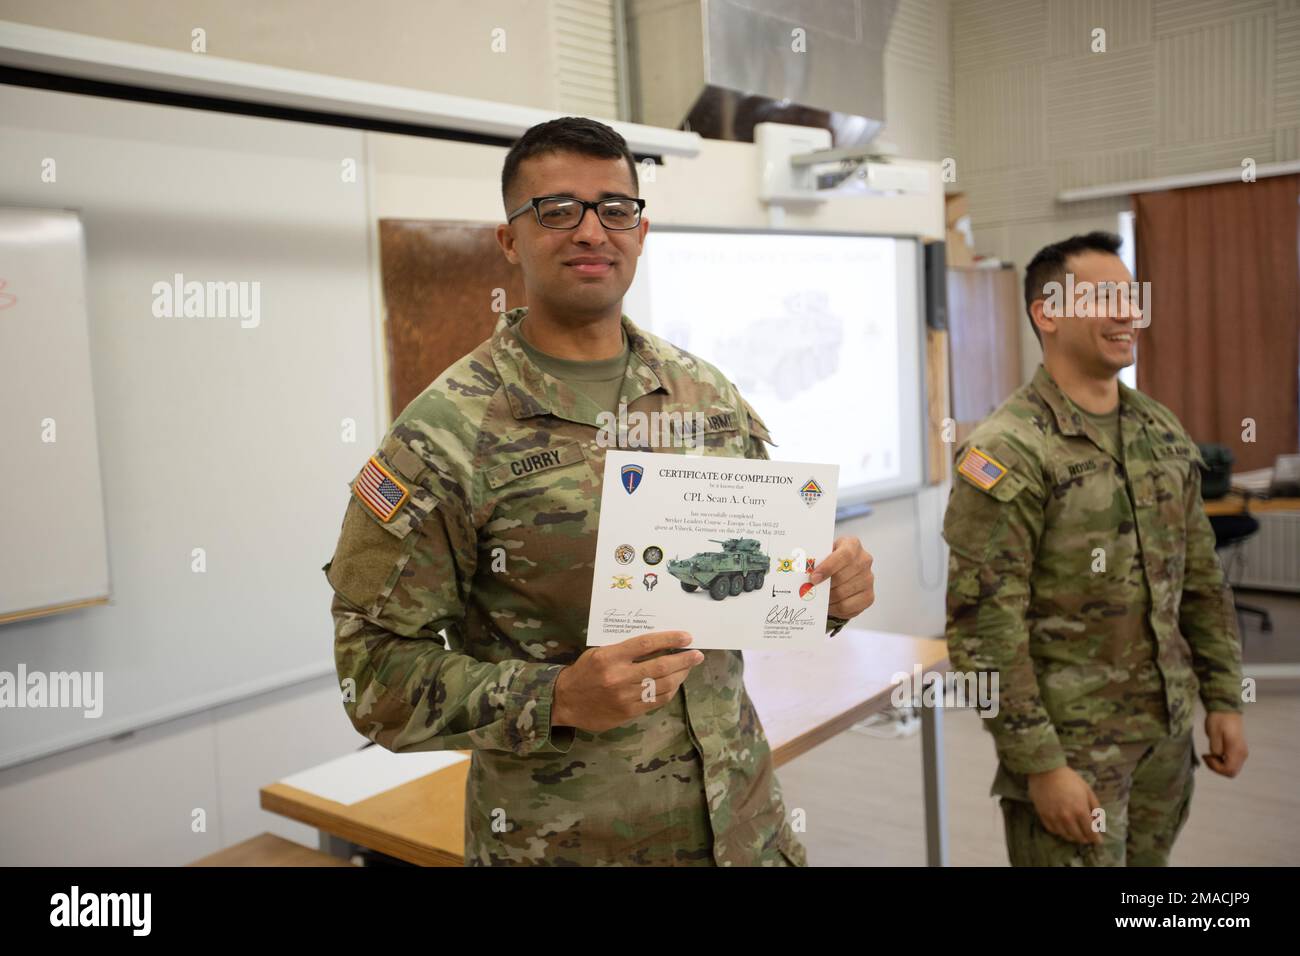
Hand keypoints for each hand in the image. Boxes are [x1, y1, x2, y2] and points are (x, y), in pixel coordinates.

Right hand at [551, 631, 703, 733]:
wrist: (565, 701)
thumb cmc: (584, 672)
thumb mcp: (599, 653)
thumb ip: (625, 649)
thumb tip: (657, 644)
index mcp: (610, 657)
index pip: (647, 643)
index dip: (670, 639)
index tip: (686, 637)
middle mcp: (619, 676)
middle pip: (661, 666)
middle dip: (684, 659)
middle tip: (697, 654)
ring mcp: (625, 697)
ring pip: (663, 685)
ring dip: (680, 675)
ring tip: (688, 668)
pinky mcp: (629, 712)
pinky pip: (656, 701)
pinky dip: (670, 691)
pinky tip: (675, 683)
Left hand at [808, 535, 874, 619]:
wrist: (842, 568)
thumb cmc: (830, 559)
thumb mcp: (824, 552)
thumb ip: (816, 559)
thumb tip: (802, 571)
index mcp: (853, 545)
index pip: (844, 556)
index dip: (828, 568)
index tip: (813, 578)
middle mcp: (864, 561)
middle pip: (842, 577)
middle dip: (824, 586)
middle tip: (811, 590)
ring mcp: (868, 579)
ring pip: (842, 594)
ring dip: (826, 598)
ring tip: (817, 597)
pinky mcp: (868, 597)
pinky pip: (847, 607)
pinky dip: (834, 608)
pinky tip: (827, 604)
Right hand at [1027, 766, 1103, 844]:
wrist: (1045, 770)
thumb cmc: (1069, 778)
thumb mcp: (1087, 790)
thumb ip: (1094, 807)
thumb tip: (1097, 822)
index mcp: (1080, 810)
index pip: (1090, 831)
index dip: (1096, 838)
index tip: (1098, 841)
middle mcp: (1067, 817)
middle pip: (1078, 836)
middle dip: (1085, 839)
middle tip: (1087, 837)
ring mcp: (1054, 817)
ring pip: (1065, 835)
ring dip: (1072, 837)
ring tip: (1075, 833)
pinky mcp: (1043, 815)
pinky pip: (1053, 830)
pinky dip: (1059, 831)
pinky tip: (1063, 828)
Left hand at [1203, 711, 1247, 776]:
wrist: (1227, 709)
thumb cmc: (1219, 719)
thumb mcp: (1213, 733)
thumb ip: (1215, 748)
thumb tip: (1216, 756)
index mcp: (1237, 750)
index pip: (1229, 770)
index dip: (1216, 768)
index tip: (1206, 756)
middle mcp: (1242, 754)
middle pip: (1232, 772)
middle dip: (1217, 768)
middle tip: (1207, 756)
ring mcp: (1242, 752)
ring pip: (1232, 768)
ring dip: (1219, 765)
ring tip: (1210, 754)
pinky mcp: (1239, 750)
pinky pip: (1232, 763)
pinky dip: (1222, 762)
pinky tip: (1214, 753)